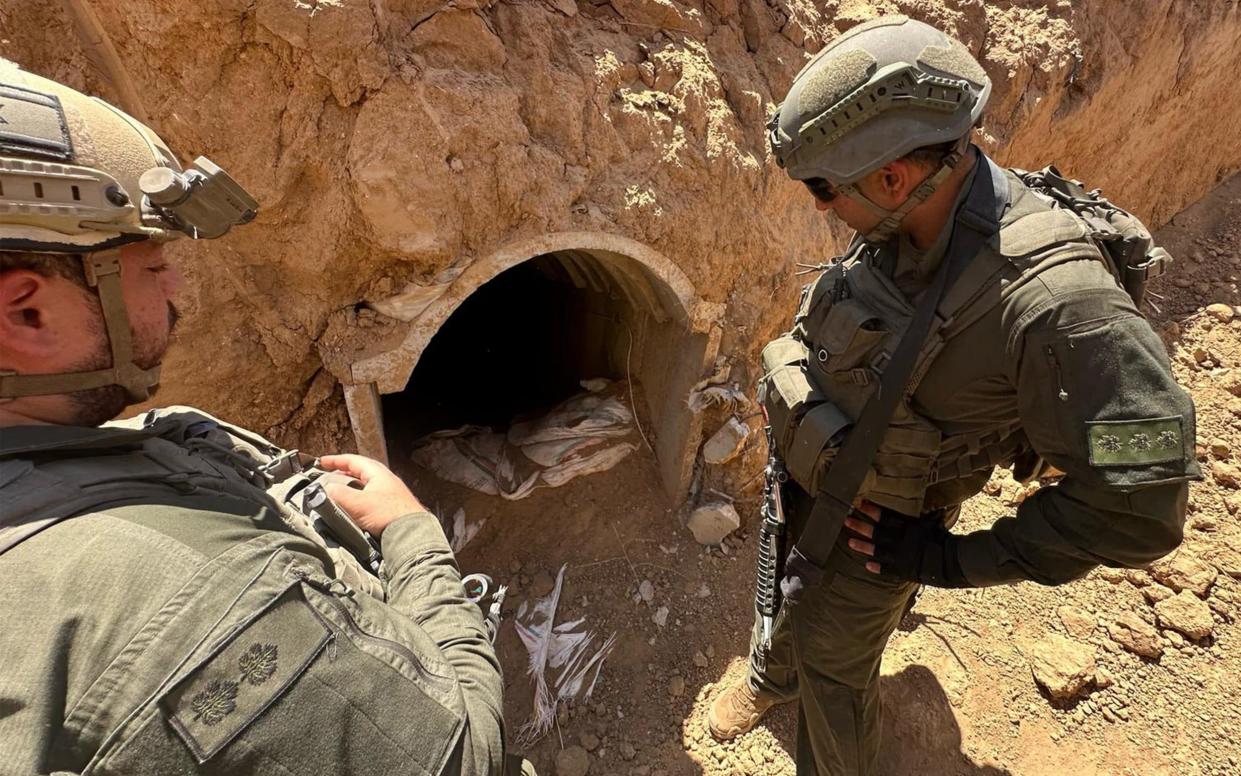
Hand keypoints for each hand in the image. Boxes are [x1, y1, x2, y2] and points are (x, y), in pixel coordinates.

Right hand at [318, 454, 425, 536]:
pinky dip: (358, 500)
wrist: (411, 533)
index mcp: (377, 472)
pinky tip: (353, 510)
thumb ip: (337, 494)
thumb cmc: (390, 514)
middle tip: (329, 478)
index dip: (335, 460)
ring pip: (364, 486)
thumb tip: (325, 490)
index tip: (322, 462)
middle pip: (359, 472)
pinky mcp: (391, 508)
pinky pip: (370, 499)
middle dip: (342, 474)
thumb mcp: (356, 502)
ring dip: (350, 488)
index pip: (352, 460)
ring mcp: (389, 494)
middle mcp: (385, 480)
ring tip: (338, 495)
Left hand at [844, 500, 970, 586]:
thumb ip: (925, 512)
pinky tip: (867, 565)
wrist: (953, 562)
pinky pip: (888, 570)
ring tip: (849, 542)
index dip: (872, 510)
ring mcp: (901, 557)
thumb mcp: (934, 522)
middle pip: (877, 532)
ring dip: (863, 546)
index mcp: (908, 527)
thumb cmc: (943, 539)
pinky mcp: (904, 571)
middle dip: (860, 526)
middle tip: (845, 520)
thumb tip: (923, 495)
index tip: (859, 504)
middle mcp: (901, 541)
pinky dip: (877, 567)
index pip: (886, 516)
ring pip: (878, 550)